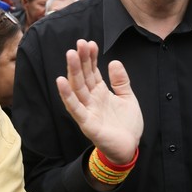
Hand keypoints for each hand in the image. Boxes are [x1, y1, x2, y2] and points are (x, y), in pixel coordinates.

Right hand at [56, 39, 142, 164]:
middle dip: (81, 60)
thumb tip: (114, 61)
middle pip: (83, 76)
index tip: (89, 43)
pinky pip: (75, 108)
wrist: (129, 148)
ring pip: (77, 88)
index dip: (90, 57)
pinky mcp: (86, 123)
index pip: (93, 71)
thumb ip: (121, 81)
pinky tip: (61, 81)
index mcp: (100, 92)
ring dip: (73, 71)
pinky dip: (67, 95)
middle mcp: (91, 99)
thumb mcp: (128, 98)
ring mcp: (87, 110)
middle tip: (79, 43)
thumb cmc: (127, 125)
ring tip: (70, 55)